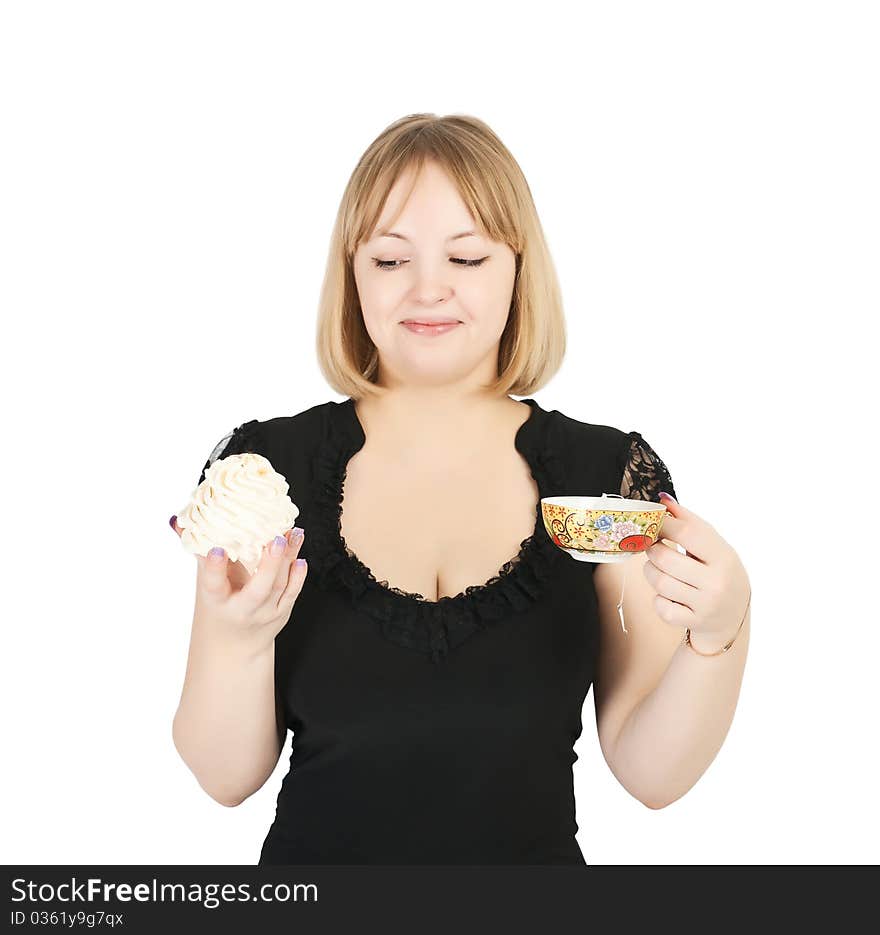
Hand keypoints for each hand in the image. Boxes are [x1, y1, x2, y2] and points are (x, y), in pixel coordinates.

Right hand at [171, 517, 307, 645]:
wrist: (236, 643)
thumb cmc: (220, 601)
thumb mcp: (206, 580)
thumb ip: (198, 550)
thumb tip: (177, 520)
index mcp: (217, 599)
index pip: (213, 583)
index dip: (214, 566)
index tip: (217, 548)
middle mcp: (242, 609)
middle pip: (258, 589)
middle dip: (268, 564)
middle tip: (275, 538)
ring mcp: (265, 612)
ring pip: (279, 586)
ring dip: (288, 558)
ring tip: (294, 533)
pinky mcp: (282, 611)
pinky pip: (292, 592)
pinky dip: (298, 574)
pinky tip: (299, 555)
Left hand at [642, 492, 749, 647]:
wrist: (733, 617)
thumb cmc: (718, 572)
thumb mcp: (713, 547)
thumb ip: (689, 523)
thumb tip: (663, 498)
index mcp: (724, 556)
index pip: (686, 532)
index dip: (663, 524)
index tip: (653, 522)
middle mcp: (717, 582)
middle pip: (665, 558)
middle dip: (652, 550)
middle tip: (653, 547)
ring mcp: (706, 605)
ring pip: (659, 582)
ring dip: (650, 572)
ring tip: (657, 569)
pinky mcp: (694, 622)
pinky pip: (661, 607)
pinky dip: (658, 599)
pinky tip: (667, 595)